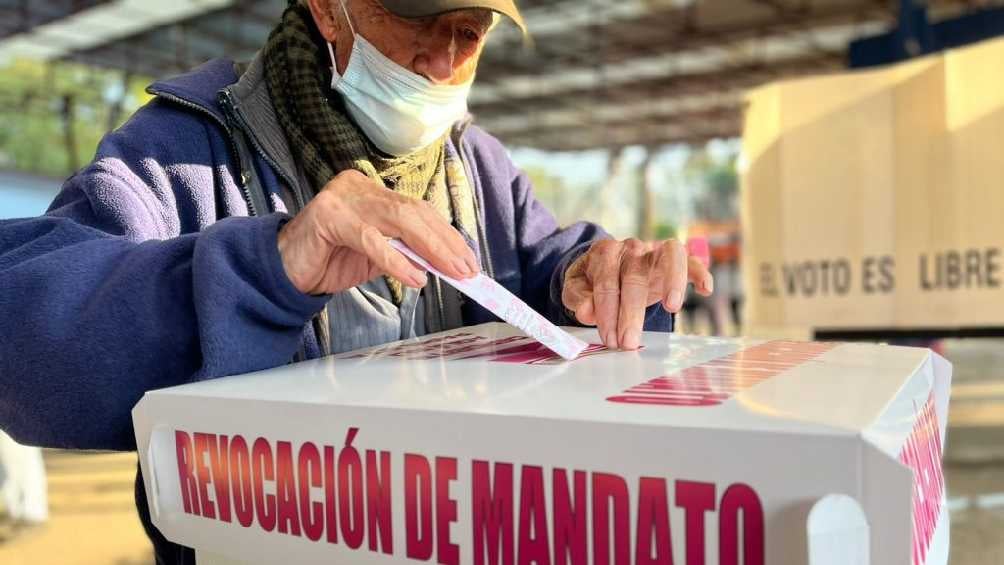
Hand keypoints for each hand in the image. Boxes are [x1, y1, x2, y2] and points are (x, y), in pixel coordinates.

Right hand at [277, 170, 478, 294]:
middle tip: (466, 269)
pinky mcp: (327, 216)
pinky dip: (395, 260)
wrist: (284, 271)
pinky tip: (414, 278)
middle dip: (445, 242)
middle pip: (413, 211)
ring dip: (429, 249)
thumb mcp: (376, 256)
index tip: (468, 260)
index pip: (419, 209)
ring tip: (449, 273)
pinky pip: (370, 239)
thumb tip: (446, 264)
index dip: (447, 234)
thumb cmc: (330, 261)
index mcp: (372, 190)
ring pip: (398, 219)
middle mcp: (359, 186)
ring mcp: (342, 197)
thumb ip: (406, 252)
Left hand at [561, 238, 712, 349]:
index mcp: (605, 253)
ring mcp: (655, 250)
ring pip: (669, 256)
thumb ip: (578, 298)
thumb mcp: (577, 286)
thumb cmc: (594, 278)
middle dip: (631, 313)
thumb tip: (587, 312)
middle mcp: (631, 248)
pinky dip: (700, 272)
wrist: (611, 261)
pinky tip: (705, 289)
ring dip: (673, 281)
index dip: (607, 312)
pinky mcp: (675, 258)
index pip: (606, 283)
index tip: (609, 339)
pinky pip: (691, 259)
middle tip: (629, 343)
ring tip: (672, 308)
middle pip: (634, 277)